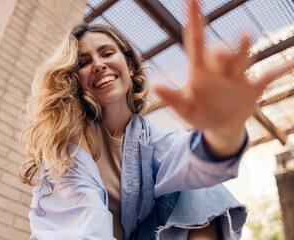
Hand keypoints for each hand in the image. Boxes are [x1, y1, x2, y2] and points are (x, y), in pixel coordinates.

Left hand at [154, 0, 292, 155]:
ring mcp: (237, 77)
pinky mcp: (252, 88)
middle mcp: (219, 68)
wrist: (219, 128)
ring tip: (245, 35)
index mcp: (200, 70)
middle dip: (221, 51)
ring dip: (243, 49)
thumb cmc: (199, 115)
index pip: (195, 40)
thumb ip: (173, 99)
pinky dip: (278, 70)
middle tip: (219, 56)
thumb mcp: (185, 109)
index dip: (193, 19)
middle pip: (220, 52)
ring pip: (242, 58)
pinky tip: (290, 63)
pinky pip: (267, 76)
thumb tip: (155, 87)